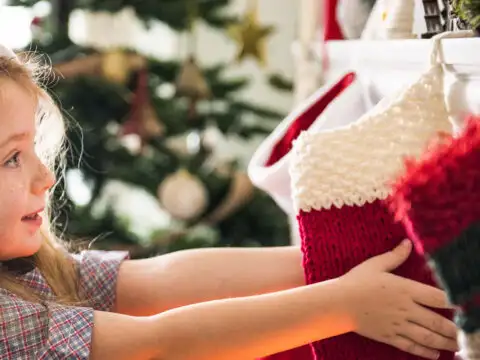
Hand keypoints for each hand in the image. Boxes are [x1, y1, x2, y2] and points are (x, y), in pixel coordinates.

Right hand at [339, 239, 457, 358]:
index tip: (465, 306)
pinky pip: (411, 346)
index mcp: (404, 289)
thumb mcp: (375, 265)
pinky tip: (435, 353)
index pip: (436, 297)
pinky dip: (425, 351)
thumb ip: (395, 256)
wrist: (338, 303)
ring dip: (446, 342)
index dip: (454, 302)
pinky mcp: (389, 336)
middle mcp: (405, 309)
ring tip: (458, 345)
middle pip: (437, 321)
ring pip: (428, 337)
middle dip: (455, 328)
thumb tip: (408, 242)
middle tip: (468, 332)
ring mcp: (398, 325)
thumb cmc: (356, 282)